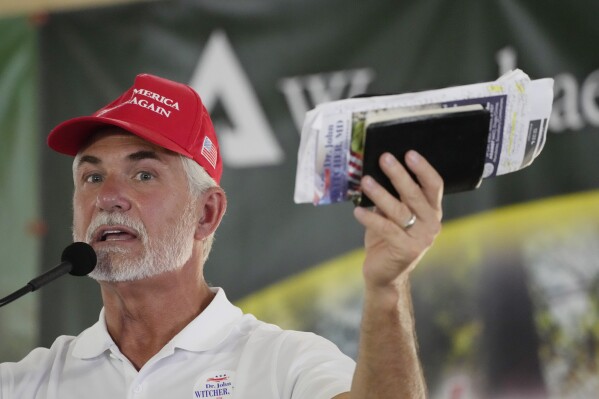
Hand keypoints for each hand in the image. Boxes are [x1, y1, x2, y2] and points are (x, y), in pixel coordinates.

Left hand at [353, 150, 442, 290]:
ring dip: (380, 193)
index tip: (409, 153)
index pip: (434, 185)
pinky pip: (386, 228)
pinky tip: (358, 210)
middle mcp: (431, 224)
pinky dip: (370, 218)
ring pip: (399, 210)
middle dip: (398, 174)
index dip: (423, 168)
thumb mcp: (392, 215)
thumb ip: (392, 197)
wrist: (386, 275)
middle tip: (384, 158)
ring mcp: (421, 239)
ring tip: (366, 180)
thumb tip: (377, 170)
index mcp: (432, 211)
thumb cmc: (388, 240)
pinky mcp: (406, 250)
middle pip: (415, 194)